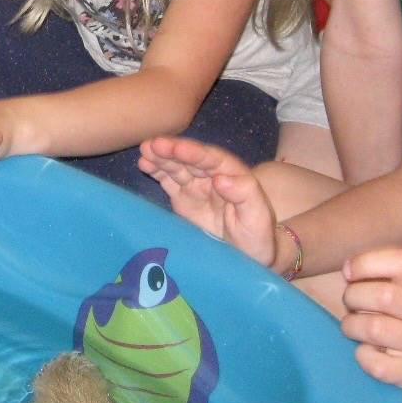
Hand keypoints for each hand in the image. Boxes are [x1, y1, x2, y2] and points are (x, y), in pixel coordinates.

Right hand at [137, 137, 276, 267]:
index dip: (194, 152)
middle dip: (171, 150)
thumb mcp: (258, 217)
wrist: (247, 257)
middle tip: (152, 145)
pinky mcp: (182, 199)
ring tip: (144, 150)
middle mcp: (212, 177)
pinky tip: (144, 163)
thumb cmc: (257, 237)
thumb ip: (244, 195)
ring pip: (177, 166)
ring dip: (160, 157)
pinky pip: (168, 181)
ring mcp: (196, 187)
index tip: (177, 148)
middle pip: (190, 159)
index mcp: (233, 176)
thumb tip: (220, 178)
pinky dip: (156, 171)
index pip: (212, 159)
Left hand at [339, 249, 401, 395]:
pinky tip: (367, 351)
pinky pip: (376, 363)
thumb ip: (375, 272)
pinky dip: (362, 356)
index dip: (366, 263)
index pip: (401, 261)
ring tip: (354, 327)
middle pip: (384, 295)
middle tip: (350, 305)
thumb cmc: (399, 313)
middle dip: (353, 297)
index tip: (348, 273)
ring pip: (375, 328)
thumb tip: (348, 270)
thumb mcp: (398, 286)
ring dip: (352, 326)